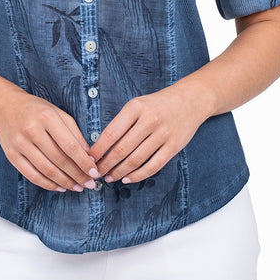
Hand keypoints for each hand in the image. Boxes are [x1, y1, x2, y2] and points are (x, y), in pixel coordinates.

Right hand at [0, 87, 98, 192]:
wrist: (4, 106)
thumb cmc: (36, 110)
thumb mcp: (58, 113)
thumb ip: (74, 133)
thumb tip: (88, 157)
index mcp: (47, 117)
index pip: (70, 145)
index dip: (84, 162)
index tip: (94, 172)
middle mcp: (32, 130)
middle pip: (59, 159)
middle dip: (77, 175)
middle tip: (89, 184)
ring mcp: (19, 143)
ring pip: (46, 170)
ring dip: (65, 182)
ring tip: (77, 187)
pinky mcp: (11, 155)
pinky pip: (32, 175)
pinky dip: (48, 184)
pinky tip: (60, 187)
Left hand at [87, 84, 206, 184]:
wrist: (190, 100)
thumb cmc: (157, 104)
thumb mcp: (137, 105)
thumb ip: (122, 123)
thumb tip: (101, 147)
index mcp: (136, 107)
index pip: (111, 133)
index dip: (98, 150)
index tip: (89, 159)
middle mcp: (149, 120)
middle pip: (122, 149)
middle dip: (106, 164)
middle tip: (96, 172)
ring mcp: (163, 134)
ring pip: (136, 160)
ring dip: (119, 172)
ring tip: (109, 177)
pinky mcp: (173, 146)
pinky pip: (153, 166)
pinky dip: (138, 175)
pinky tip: (127, 178)